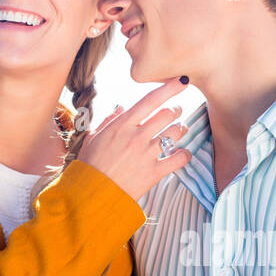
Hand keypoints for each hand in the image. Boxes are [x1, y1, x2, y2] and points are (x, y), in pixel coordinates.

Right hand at [76, 77, 192, 200]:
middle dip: (176, 110)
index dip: (169, 88)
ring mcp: (147, 154)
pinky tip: (183, 154)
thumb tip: (121, 108)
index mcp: (122, 125)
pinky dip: (184, 155)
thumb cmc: (90, 166)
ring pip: (175, 133)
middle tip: (177, 111)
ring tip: (181, 129)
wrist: (92, 194)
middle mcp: (137, 136)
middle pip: (167, 115)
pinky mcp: (154, 172)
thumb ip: (109, 121)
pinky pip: (179, 159)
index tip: (182, 81)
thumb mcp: (94, 138)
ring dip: (181, 129)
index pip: (150, 100)